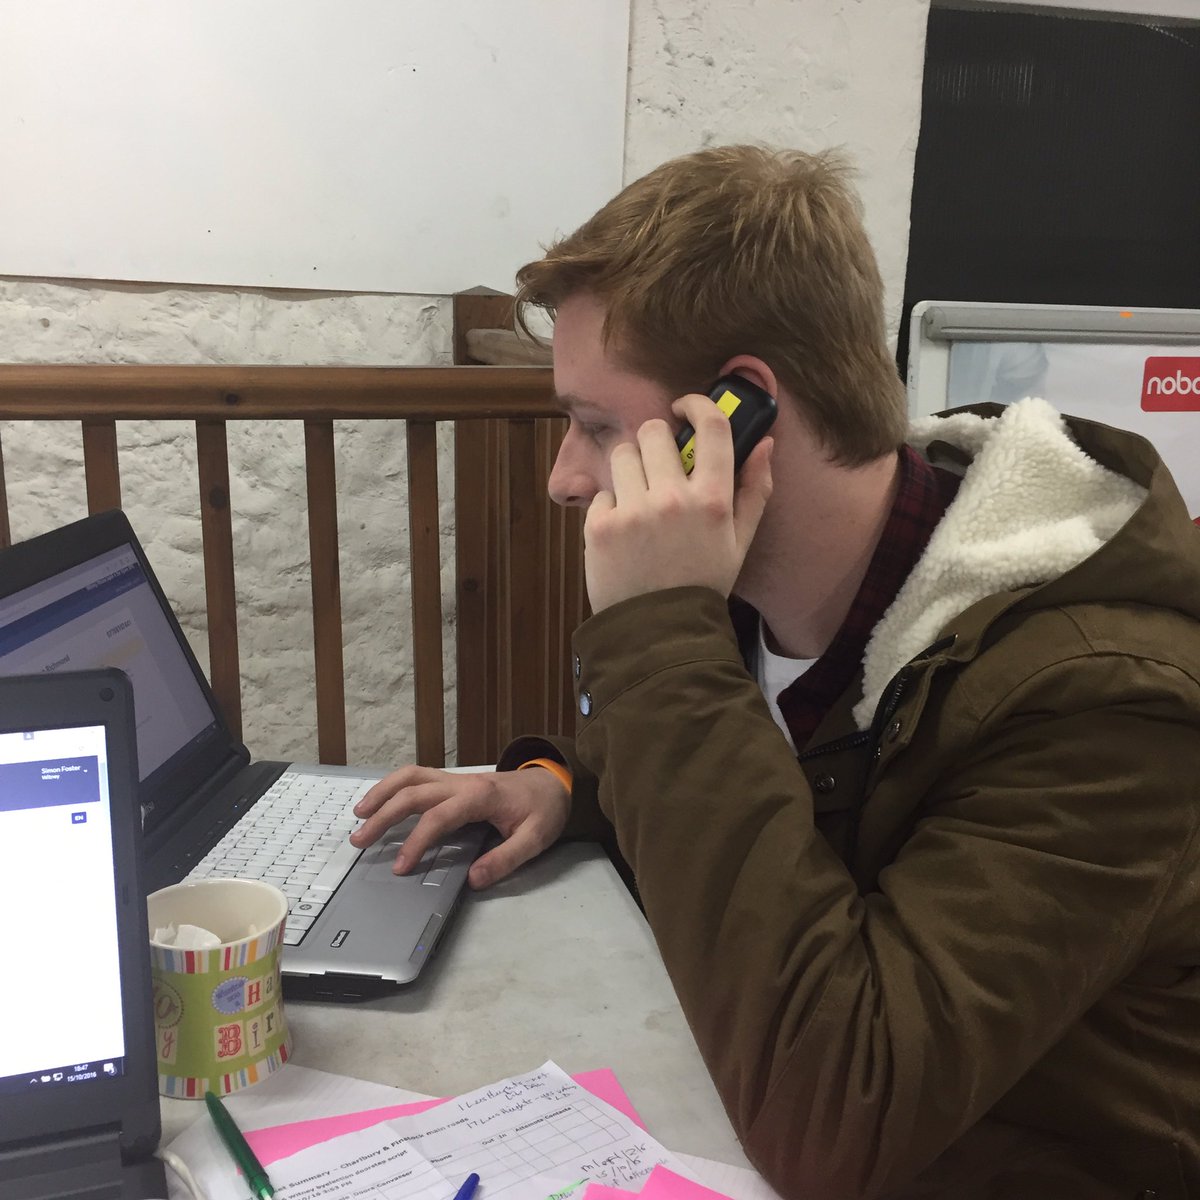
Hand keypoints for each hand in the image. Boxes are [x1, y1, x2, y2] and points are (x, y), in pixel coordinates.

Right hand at [350, 764, 570, 888]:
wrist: (555, 781)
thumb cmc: (545, 810)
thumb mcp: (536, 839)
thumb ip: (505, 859)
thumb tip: (473, 880)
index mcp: (480, 796)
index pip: (438, 818)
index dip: (416, 842)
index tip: (400, 867)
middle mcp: (462, 782)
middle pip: (413, 792)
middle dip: (383, 815)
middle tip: (359, 841)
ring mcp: (456, 778)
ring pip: (410, 776)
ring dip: (382, 793)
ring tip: (358, 815)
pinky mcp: (453, 781)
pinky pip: (417, 777)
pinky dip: (394, 787)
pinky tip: (381, 802)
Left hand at [583, 392, 773, 612]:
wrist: (659, 632)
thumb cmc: (702, 583)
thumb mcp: (740, 542)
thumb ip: (755, 490)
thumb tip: (765, 443)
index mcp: (713, 500)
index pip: (710, 425)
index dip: (696, 404)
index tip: (684, 407)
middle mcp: (673, 499)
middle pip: (653, 430)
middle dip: (655, 444)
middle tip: (658, 468)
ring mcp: (633, 511)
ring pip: (622, 454)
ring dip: (629, 470)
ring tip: (638, 500)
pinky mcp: (600, 526)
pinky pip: (602, 492)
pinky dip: (610, 507)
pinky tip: (623, 533)